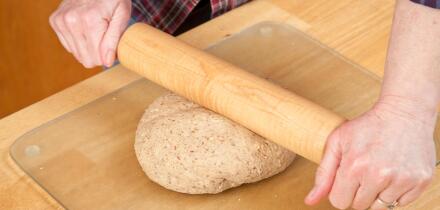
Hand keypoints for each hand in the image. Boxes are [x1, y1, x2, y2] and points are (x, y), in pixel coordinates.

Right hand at [49, 0, 130, 67]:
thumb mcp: (122, 16)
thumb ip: (114, 40)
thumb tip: (106, 62)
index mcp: (89, 21)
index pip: (97, 59)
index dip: (107, 55)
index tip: (112, 43)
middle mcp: (70, 21)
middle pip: (86, 59)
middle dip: (98, 52)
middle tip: (104, 36)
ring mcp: (60, 21)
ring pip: (76, 54)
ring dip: (88, 46)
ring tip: (95, 29)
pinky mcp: (54, 21)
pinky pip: (68, 45)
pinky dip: (78, 40)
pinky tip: (85, 28)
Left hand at [305, 97, 436, 209]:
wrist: (403, 113)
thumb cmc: (368, 126)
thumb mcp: (337, 143)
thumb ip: (322, 174)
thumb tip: (310, 200)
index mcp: (355, 166)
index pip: (339, 202)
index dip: (340, 190)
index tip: (346, 177)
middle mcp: (379, 175)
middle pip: (359, 206)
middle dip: (357, 192)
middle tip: (364, 171)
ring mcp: (402, 179)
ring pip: (380, 207)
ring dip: (376, 194)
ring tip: (378, 171)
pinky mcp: (419, 181)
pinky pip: (401, 203)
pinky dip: (395, 193)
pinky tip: (393, 173)